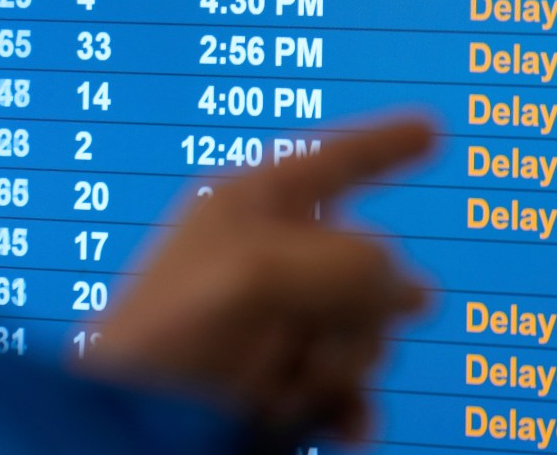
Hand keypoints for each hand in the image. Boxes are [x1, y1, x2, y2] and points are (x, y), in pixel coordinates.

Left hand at [82, 115, 435, 441]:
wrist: (125, 427)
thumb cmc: (172, 335)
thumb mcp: (261, 273)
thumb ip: (347, 261)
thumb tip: (402, 287)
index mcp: (248, 205)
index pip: (331, 158)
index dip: (384, 144)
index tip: (431, 130)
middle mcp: (265, 255)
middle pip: (366, 259)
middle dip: (365, 305)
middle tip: (340, 332)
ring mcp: (272, 321)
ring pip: (362, 327)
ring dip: (346, 361)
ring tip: (295, 385)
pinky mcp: (276, 381)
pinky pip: (345, 385)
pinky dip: (350, 406)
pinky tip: (349, 427)